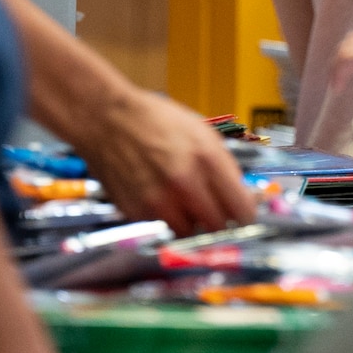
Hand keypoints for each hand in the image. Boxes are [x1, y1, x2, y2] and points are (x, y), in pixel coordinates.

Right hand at [75, 88, 254, 235]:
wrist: (106, 120)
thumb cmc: (157, 121)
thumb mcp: (202, 133)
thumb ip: (224, 166)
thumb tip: (244, 195)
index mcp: (208, 159)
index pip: (240, 208)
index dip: (246, 215)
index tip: (245, 216)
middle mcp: (184, 184)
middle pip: (217, 226)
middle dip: (222, 221)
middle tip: (218, 212)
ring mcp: (159, 201)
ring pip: (190, 232)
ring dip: (193, 223)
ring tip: (187, 203)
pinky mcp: (136, 212)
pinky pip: (163, 226)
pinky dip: (167, 218)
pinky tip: (161, 196)